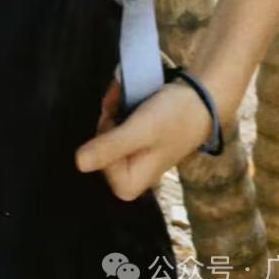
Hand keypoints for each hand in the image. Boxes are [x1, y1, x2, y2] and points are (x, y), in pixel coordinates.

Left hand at [74, 76, 217, 201]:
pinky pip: (116, 126)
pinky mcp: (137, 144)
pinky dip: (118, 107)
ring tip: (124, 93)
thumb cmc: (173, 118)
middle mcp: (128, 177)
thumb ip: (110, 147)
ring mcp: (132, 160)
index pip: (95, 155)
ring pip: (106, 132)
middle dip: (108, 116)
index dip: (105, 129)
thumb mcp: (140, 131)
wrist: (200, 99)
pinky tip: (125, 93)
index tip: (121, 114)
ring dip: (112, 108)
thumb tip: (78, 164)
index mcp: (128, 185)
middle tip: (122, 98)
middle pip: (98, 143)